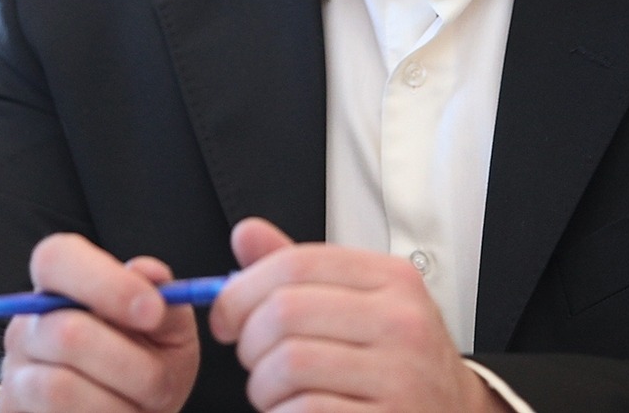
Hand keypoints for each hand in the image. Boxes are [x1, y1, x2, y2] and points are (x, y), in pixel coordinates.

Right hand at [0, 233, 199, 412]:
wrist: (129, 412)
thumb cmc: (148, 363)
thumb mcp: (167, 329)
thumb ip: (163, 297)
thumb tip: (150, 272)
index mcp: (62, 286)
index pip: (57, 258)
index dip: (106, 283)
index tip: (153, 310)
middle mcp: (29, 325)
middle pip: (67, 332)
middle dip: (128, 361)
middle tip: (159, 380)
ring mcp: (14, 373)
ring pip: (60, 387)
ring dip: (115, 402)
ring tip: (139, 405)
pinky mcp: (12, 410)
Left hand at [210, 218, 504, 411]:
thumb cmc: (398, 362)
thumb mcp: (363, 304)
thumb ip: (302, 272)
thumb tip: (246, 234)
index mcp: (393, 280)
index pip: (295, 264)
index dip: (241, 290)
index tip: (226, 316)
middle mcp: (403, 322)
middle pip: (284, 313)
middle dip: (248, 342)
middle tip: (252, 358)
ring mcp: (401, 376)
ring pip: (288, 365)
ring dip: (262, 385)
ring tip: (275, 391)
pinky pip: (304, 410)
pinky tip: (295, 411)